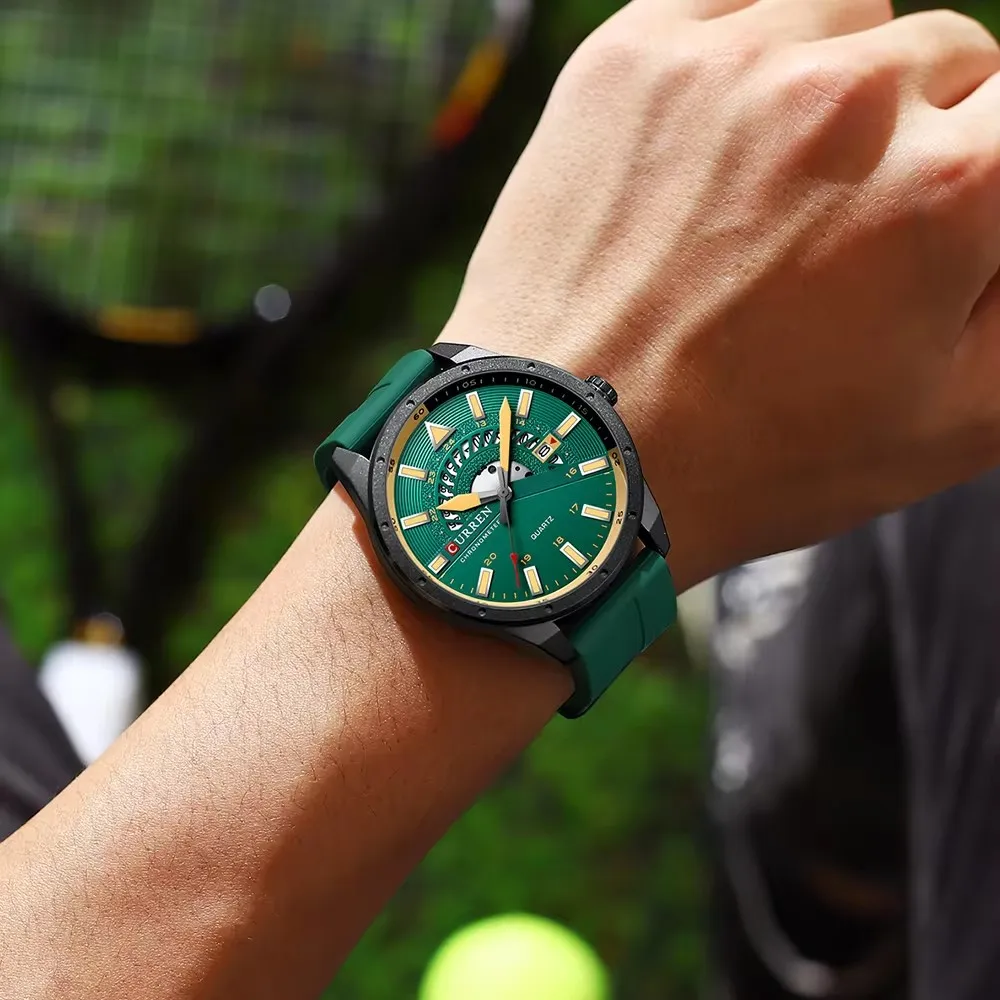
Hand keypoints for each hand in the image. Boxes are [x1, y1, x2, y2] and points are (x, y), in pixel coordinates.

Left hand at [443, 0, 999, 588]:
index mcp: (951, 187)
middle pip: (946, 56)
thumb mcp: (956, 420)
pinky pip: (737, 2)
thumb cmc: (754, 457)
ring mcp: (729, 65)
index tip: (941, 209)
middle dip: (917, 134)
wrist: (572, 451)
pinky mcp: (633, 55)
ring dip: (833, 88)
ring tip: (773, 192)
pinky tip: (716, 146)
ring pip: (846, 19)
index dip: (990, 162)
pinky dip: (745, 57)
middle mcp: (848, 100)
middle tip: (843, 230)